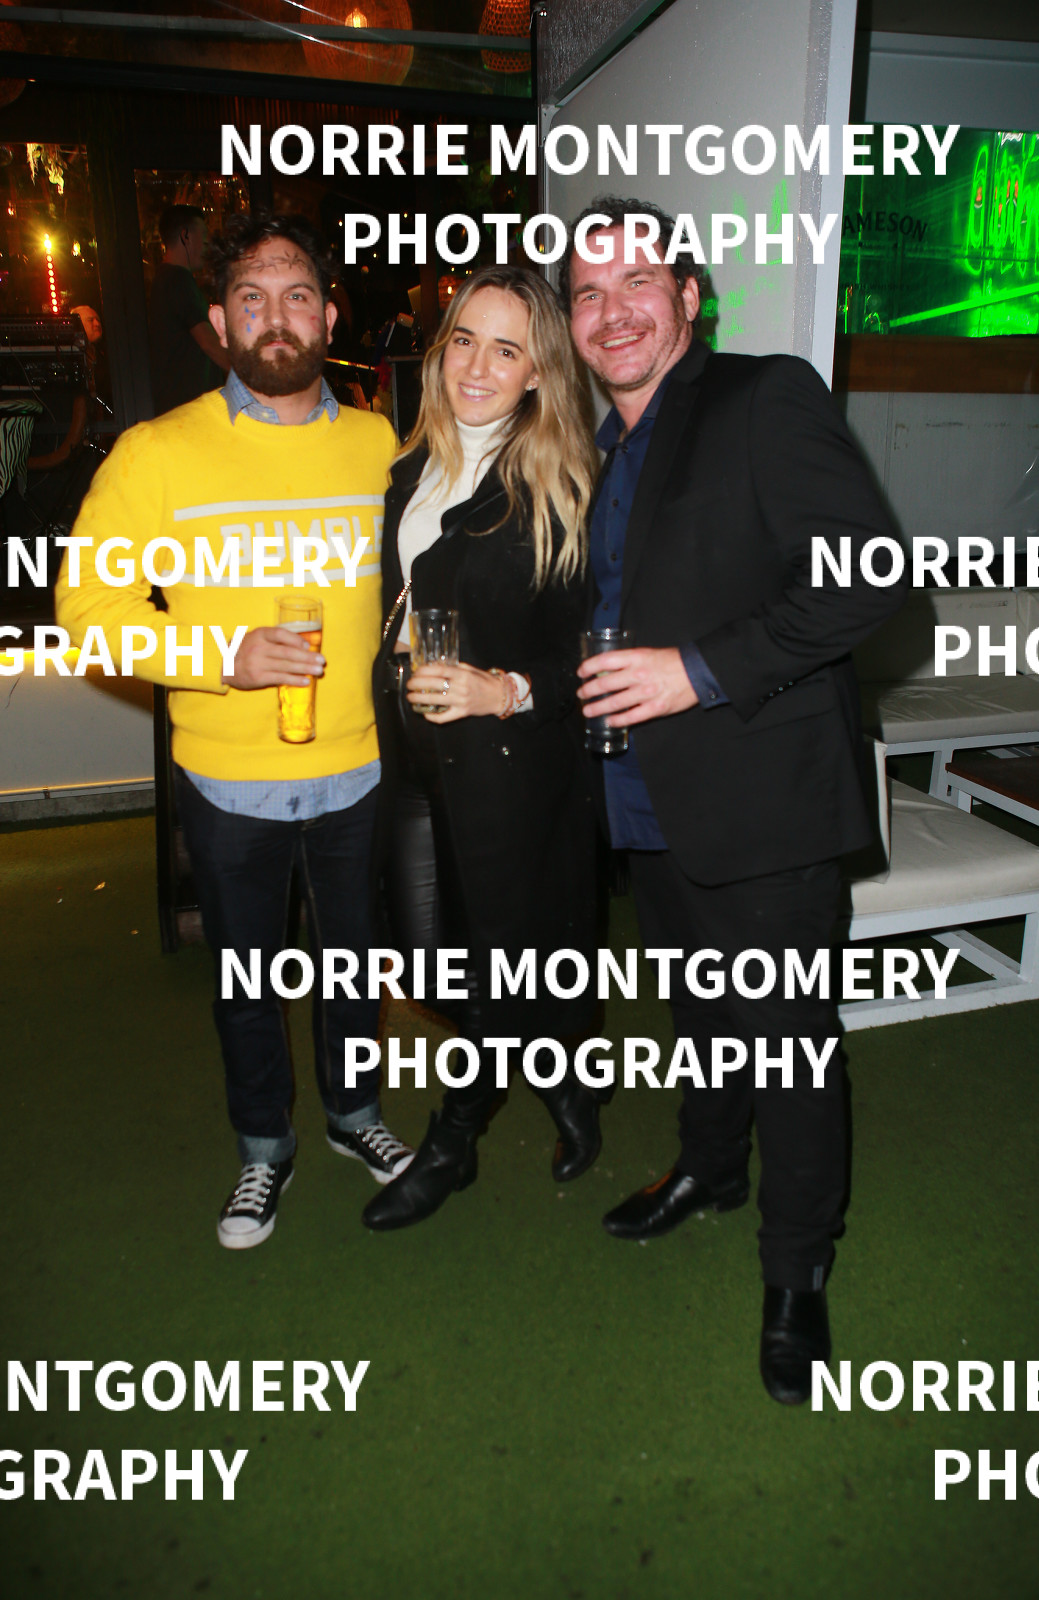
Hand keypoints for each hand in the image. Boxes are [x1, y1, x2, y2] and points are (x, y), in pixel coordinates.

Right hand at [222, 626, 324, 688]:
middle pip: (287, 652)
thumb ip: (276, 639)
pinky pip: (280, 678)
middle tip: (322, 661)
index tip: (308, 646)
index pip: (280, 634)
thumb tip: (303, 645)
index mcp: (259, 634)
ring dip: (305, 669)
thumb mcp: (257, 638)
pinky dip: (295, 680)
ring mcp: (258, 663)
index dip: (296, 640)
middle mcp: (258, 648)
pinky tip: (306, 681)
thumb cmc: (246, 649)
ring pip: (286, 666)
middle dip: (307, 657)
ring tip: (319, 671)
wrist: (224, 665)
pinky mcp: (258, 677)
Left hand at [406, 661, 505, 722]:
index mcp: (462, 674)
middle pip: (433, 685)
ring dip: (419, 700)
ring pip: (435, 701)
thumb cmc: (484, 680)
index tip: (416, 672)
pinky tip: (426, 714)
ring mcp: (461, 701)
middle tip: (409, 684)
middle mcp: (461, 687)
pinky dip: (433, 717)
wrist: (499, 695)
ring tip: (411, 697)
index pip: (439, 670)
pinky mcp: (462, 713)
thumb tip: (435, 666)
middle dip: (417, 684)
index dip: (424, 670)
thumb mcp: (470, 669)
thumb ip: (454, 667)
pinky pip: (444, 717)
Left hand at [576, 647, 697, 725]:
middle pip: (605, 684)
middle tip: (581, 695)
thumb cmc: (673, 661)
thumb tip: (608, 670)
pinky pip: (631, 717)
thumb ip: (629, 662)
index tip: (581, 673)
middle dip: (589, 691)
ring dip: (598, 708)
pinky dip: (617, 720)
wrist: (697, 671)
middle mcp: (638, 674)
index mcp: (636, 657)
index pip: (604, 661)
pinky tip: (609, 721)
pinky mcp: (655, 708)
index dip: (589, 667)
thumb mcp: (648, 653)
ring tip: (588, 711)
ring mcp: (646, 693)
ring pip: (614, 702)